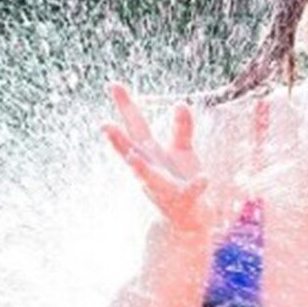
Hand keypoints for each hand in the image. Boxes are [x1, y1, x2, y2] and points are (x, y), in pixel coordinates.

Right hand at [101, 81, 209, 231]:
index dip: (126, 105)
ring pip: (149, 177)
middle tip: (103, 125)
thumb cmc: (178, 181)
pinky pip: (190, 192)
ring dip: (140, 168)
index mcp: (149, 154)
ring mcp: (164, 186)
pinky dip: (196, 185)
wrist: (185, 222)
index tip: (113, 84)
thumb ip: (181, 129)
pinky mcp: (185, 200)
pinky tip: (204, 178)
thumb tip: (180, 102)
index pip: (135, 126)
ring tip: (132, 159)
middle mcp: (150, 169)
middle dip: (118, 140)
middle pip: (132, 151)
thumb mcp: (181, 152)